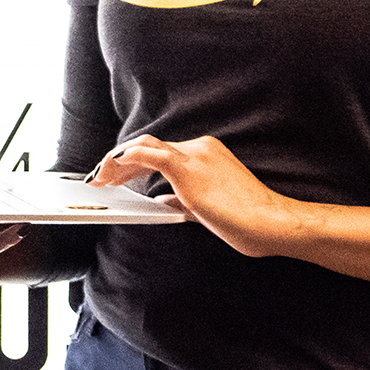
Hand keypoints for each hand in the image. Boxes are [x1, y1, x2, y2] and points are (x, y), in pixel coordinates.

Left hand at [87, 133, 296, 257]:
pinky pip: (147, 155)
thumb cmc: (249, 220)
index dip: (135, 164)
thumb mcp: (208, 209)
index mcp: (207, 154)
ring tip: (100, 178)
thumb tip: (163, 202)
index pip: (161, 153)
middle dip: (121, 163)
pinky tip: (109, 169)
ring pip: (143, 148)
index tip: (119, 176)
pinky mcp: (186, 168)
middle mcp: (199, 148)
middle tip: (102, 178)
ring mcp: (193, 155)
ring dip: (117, 162)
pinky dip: (124, 159)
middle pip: (148, 147)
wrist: (269, 221)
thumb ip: (184, 202)